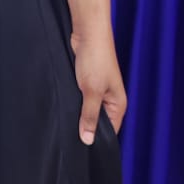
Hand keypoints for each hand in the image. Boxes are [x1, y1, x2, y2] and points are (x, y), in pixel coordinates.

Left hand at [70, 22, 126, 144]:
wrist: (88, 32)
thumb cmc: (95, 59)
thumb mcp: (92, 91)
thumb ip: (89, 116)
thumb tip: (87, 141)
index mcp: (118, 105)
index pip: (110, 132)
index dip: (96, 140)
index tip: (81, 150)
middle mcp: (110, 100)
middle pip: (98, 122)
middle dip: (85, 127)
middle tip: (69, 138)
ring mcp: (98, 91)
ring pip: (87, 110)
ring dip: (78, 113)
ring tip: (65, 122)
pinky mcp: (86, 83)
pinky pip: (81, 99)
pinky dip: (74, 103)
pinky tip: (64, 106)